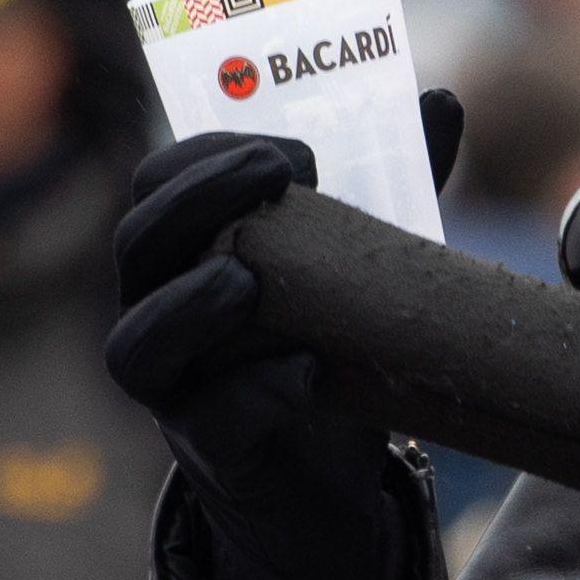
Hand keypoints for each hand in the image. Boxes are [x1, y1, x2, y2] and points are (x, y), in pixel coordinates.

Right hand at [106, 134, 416, 579]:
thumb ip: (389, 187)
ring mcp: (173, 388)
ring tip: (248, 281)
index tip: (295, 153)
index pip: (158, 181)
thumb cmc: (326, 345)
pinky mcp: (207, 449)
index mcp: (182, 253)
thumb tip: (442, 101)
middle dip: (200, 199)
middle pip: (137, 242)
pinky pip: (210, 417)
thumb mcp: (354, 262)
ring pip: (140, 341)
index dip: (211, 154)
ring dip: (192, 301)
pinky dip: (256, 390)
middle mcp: (156, 312)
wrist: (329, 478)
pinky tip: (307, 372)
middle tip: (278, 177)